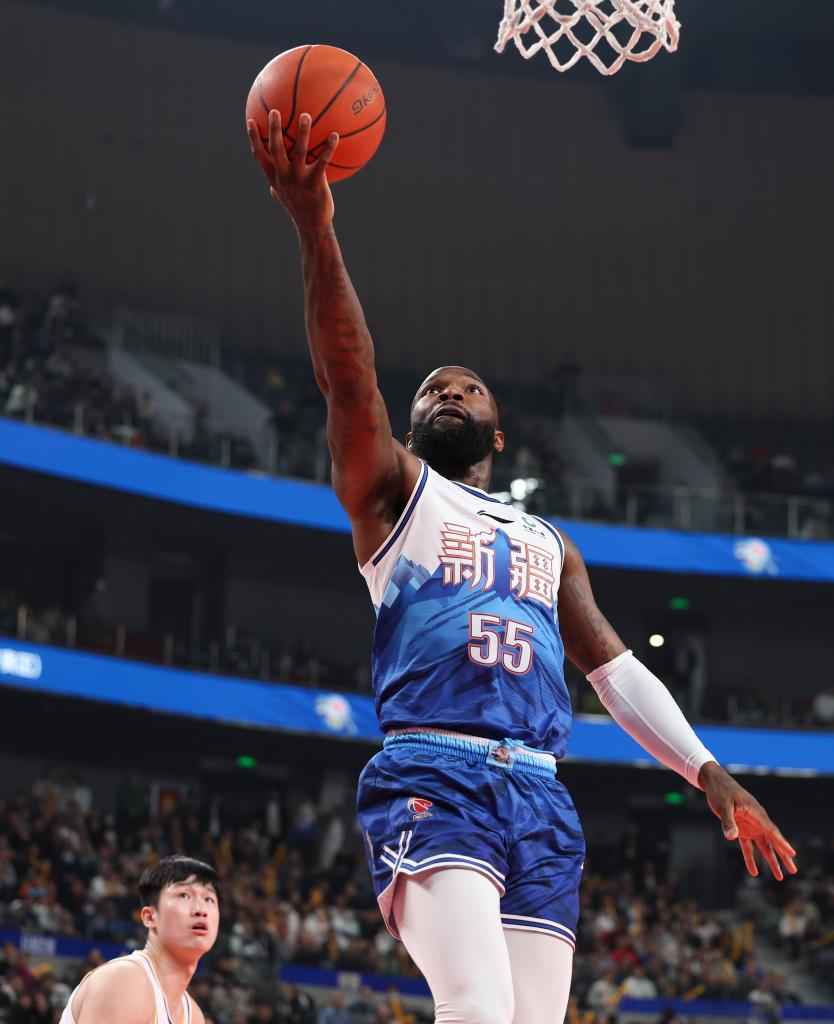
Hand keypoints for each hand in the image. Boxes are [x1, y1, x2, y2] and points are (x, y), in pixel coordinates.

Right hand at [246, 109, 339, 236]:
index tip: (250, 121)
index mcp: (274, 178)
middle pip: (275, 149)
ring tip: (305, 116)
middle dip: (274, 129)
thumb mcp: (283, 194)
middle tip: (275, 111)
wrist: (312, 226)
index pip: (260, 156)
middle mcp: (284, 177)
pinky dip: (329, 148)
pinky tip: (335, 135)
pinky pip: (322, 162)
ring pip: (299, 152)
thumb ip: (278, 181)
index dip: (254, 138)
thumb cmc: (298, 207)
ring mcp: (299, 180)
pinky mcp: (315, 184)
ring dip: (302, 133)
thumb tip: (273, 174)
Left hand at [699, 761, 796, 879]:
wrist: (715, 782)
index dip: (782, 843)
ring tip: (779, 877)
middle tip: (794, 870)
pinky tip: (753, 872)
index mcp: (756, 813)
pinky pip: (748, 846)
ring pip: (764, 846)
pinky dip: (750, 858)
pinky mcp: (741, 828)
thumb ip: (728, 822)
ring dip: (771, 860)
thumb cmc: (721, 792)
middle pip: (772, 841)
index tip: (792, 853)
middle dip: (783, 856)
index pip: (771, 831)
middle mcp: (757, 821)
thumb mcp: (723, 805)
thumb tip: (732, 838)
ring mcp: (750, 826)